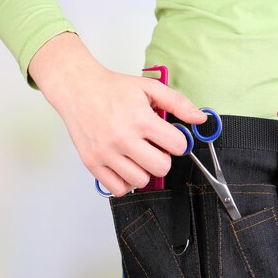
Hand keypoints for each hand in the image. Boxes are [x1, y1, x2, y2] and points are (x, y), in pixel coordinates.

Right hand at [29, 33, 206, 196]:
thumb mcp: (150, 89)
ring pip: (141, 181)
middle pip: (161, 168)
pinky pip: (117, 189)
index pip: (177, 146)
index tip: (169, 137)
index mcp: (140, 120)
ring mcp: (106, 153)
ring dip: (144, 171)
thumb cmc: (112, 88)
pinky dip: (125, 182)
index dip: (177, 142)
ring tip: (137, 155)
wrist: (77, 88)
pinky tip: (126, 166)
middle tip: (153, 147)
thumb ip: (178, 104)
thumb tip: (201, 118)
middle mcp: (122, 138)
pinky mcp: (92, 163)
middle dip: (163, 158)